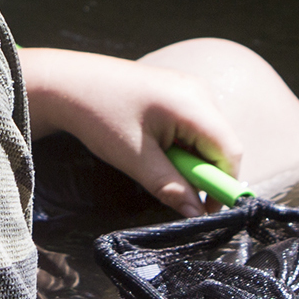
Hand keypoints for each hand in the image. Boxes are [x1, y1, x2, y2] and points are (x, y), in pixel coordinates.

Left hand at [23, 48, 241, 215]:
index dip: (223, 184)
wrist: (68, 83)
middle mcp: (199, 92)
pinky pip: (196, 124)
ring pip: (209, 136)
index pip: (230, 152)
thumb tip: (196, 215)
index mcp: (193, 105)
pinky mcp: (179, 90)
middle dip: (204, 172)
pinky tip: (157, 148)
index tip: (203, 208)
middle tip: (175, 189)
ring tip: (157, 164)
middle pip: (222, 144)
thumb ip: (171, 187)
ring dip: (191, 159)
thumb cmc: (99, 117)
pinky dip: (183, 144)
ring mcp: (190, 88)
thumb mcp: (136, 160)